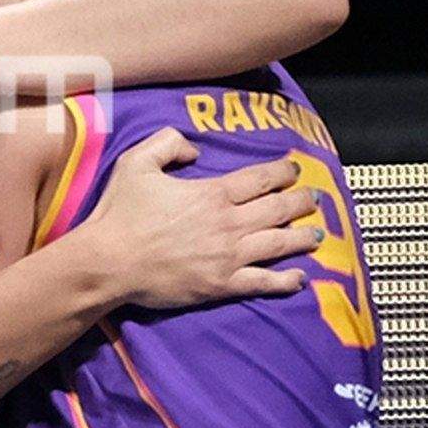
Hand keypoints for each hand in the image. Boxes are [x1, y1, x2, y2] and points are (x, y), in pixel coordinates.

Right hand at [69, 129, 319, 309]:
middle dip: (301, 201)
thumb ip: (167, 143)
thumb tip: (194, 149)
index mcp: (213, 193)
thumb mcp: (137, 162)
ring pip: (278, 244)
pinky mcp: (221, 284)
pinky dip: (285, 281)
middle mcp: (228, 223)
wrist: (108, 261)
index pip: (260, 179)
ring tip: (318, 233)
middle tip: (316, 198)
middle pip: (278, 209)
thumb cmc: (120, 213)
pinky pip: (262, 282)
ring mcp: (228, 256)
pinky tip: (300, 278)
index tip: (295, 168)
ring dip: (302, 237)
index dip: (282, 171)